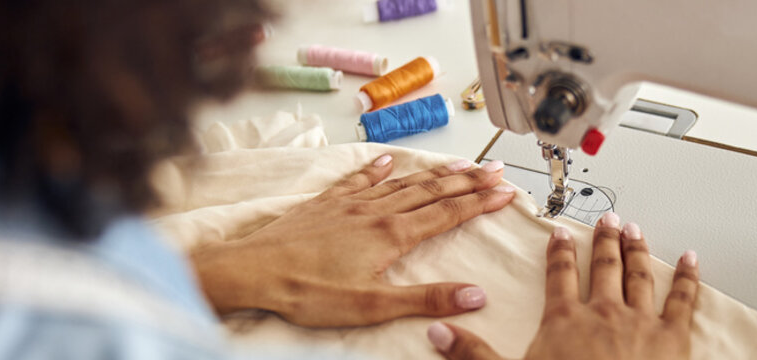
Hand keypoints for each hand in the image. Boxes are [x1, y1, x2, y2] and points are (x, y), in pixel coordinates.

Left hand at [190, 154, 516, 327]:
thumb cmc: (305, 291)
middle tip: (496, 172)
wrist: (251, 271)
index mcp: (391, 235)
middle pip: (432, 192)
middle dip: (468, 182)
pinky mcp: (325, 204)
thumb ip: (426, 299)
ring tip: (460, 165)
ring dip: (435, 174)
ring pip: (403, 183)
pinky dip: (378, 169)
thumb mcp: (371, 305)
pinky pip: (359, 179)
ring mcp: (350, 204)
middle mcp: (375, 212)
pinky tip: (389, 162)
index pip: (447, 214)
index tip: (505, 193)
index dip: (480, 203)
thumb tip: (474, 296)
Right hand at [426, 213, 699, 359]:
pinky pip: (682, 300)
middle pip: (602, 267)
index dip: (558, 252)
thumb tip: (438, 333)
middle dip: (604, 241)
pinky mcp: (672, 338)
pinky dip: (688, 277)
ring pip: (639, 275)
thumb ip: (473, 355)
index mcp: (564, 321)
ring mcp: (640, 323)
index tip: (559, 234)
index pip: (559, 276)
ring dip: (637, 250)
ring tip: (636, 230)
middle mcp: (603, 313)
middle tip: (607, 221)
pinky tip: (692, 260)